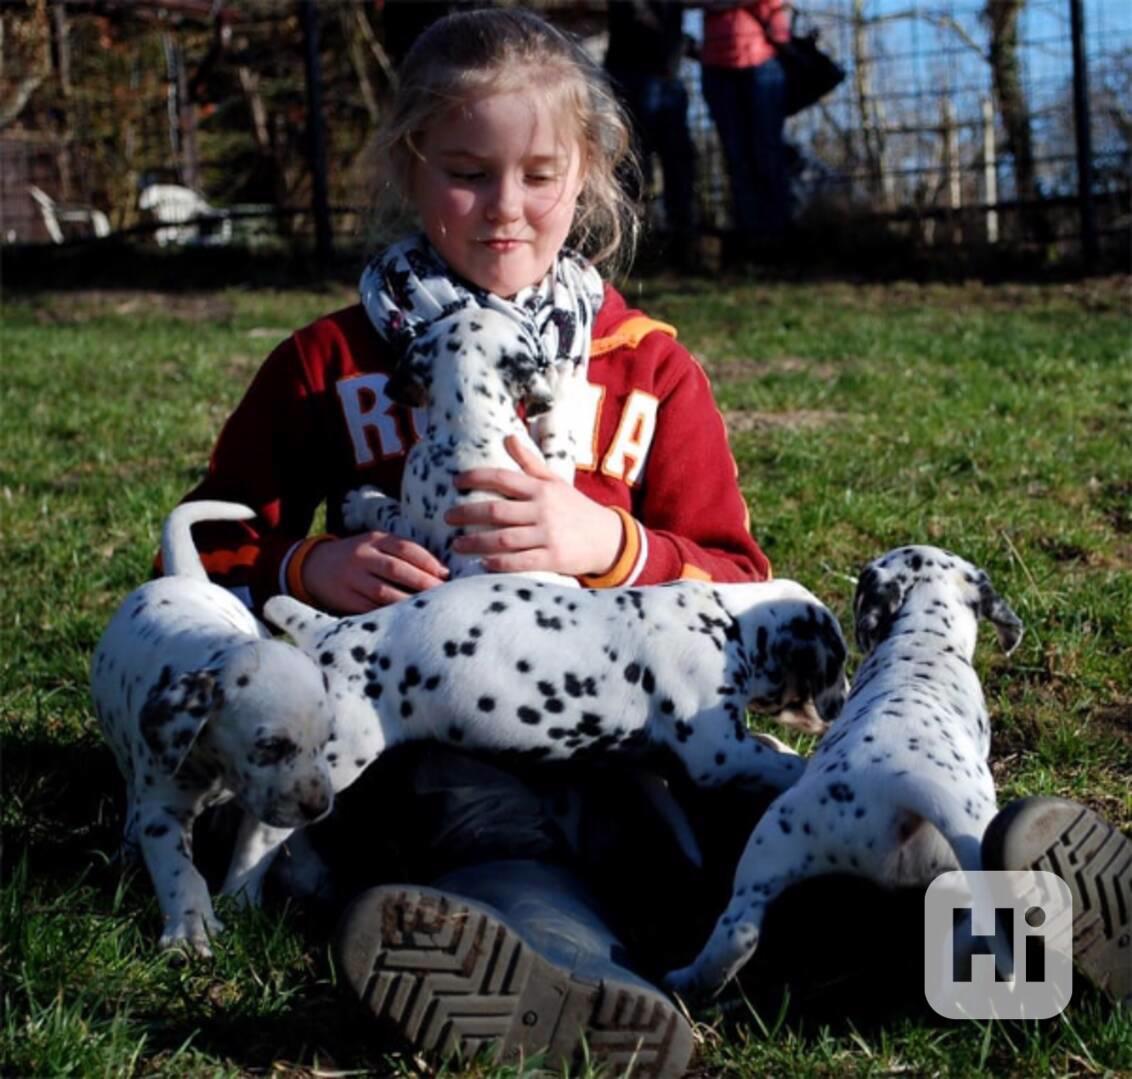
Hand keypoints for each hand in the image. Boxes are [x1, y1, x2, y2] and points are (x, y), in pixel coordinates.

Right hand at [302, 532, 448, 612]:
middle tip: (443, 593)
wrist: (314, 566)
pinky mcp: (345, 598)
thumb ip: (400, 552)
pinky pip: (369, 608)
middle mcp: (362, 556)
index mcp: (374, 540)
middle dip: (422, 582)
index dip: (427, 561)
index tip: (446, 574)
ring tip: (427, 608)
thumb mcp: (375, 544)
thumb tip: (439, 570)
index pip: (405, 548)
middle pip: (396, 569)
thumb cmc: (358, 556)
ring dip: (408, 601)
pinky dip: (389, 613)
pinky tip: (406, 618)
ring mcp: (352, 578)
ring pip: (383, 591)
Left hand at [445, 435, 624, 577]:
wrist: (608, 538)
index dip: (475, 478)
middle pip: (495, 510)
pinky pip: (520, 562)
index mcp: (541, 488)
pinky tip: (483, 564)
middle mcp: (543, 509)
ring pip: (503, 539)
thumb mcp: (555, 481)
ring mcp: (548, 535)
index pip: (502, 478)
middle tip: (447, 517)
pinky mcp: (553, 558)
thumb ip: (529, 462)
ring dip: (476, 542)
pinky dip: (499, 563)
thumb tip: (507, 436)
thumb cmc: (575, 508)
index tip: (455, 482)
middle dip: (467, 513)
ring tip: (457, 544)